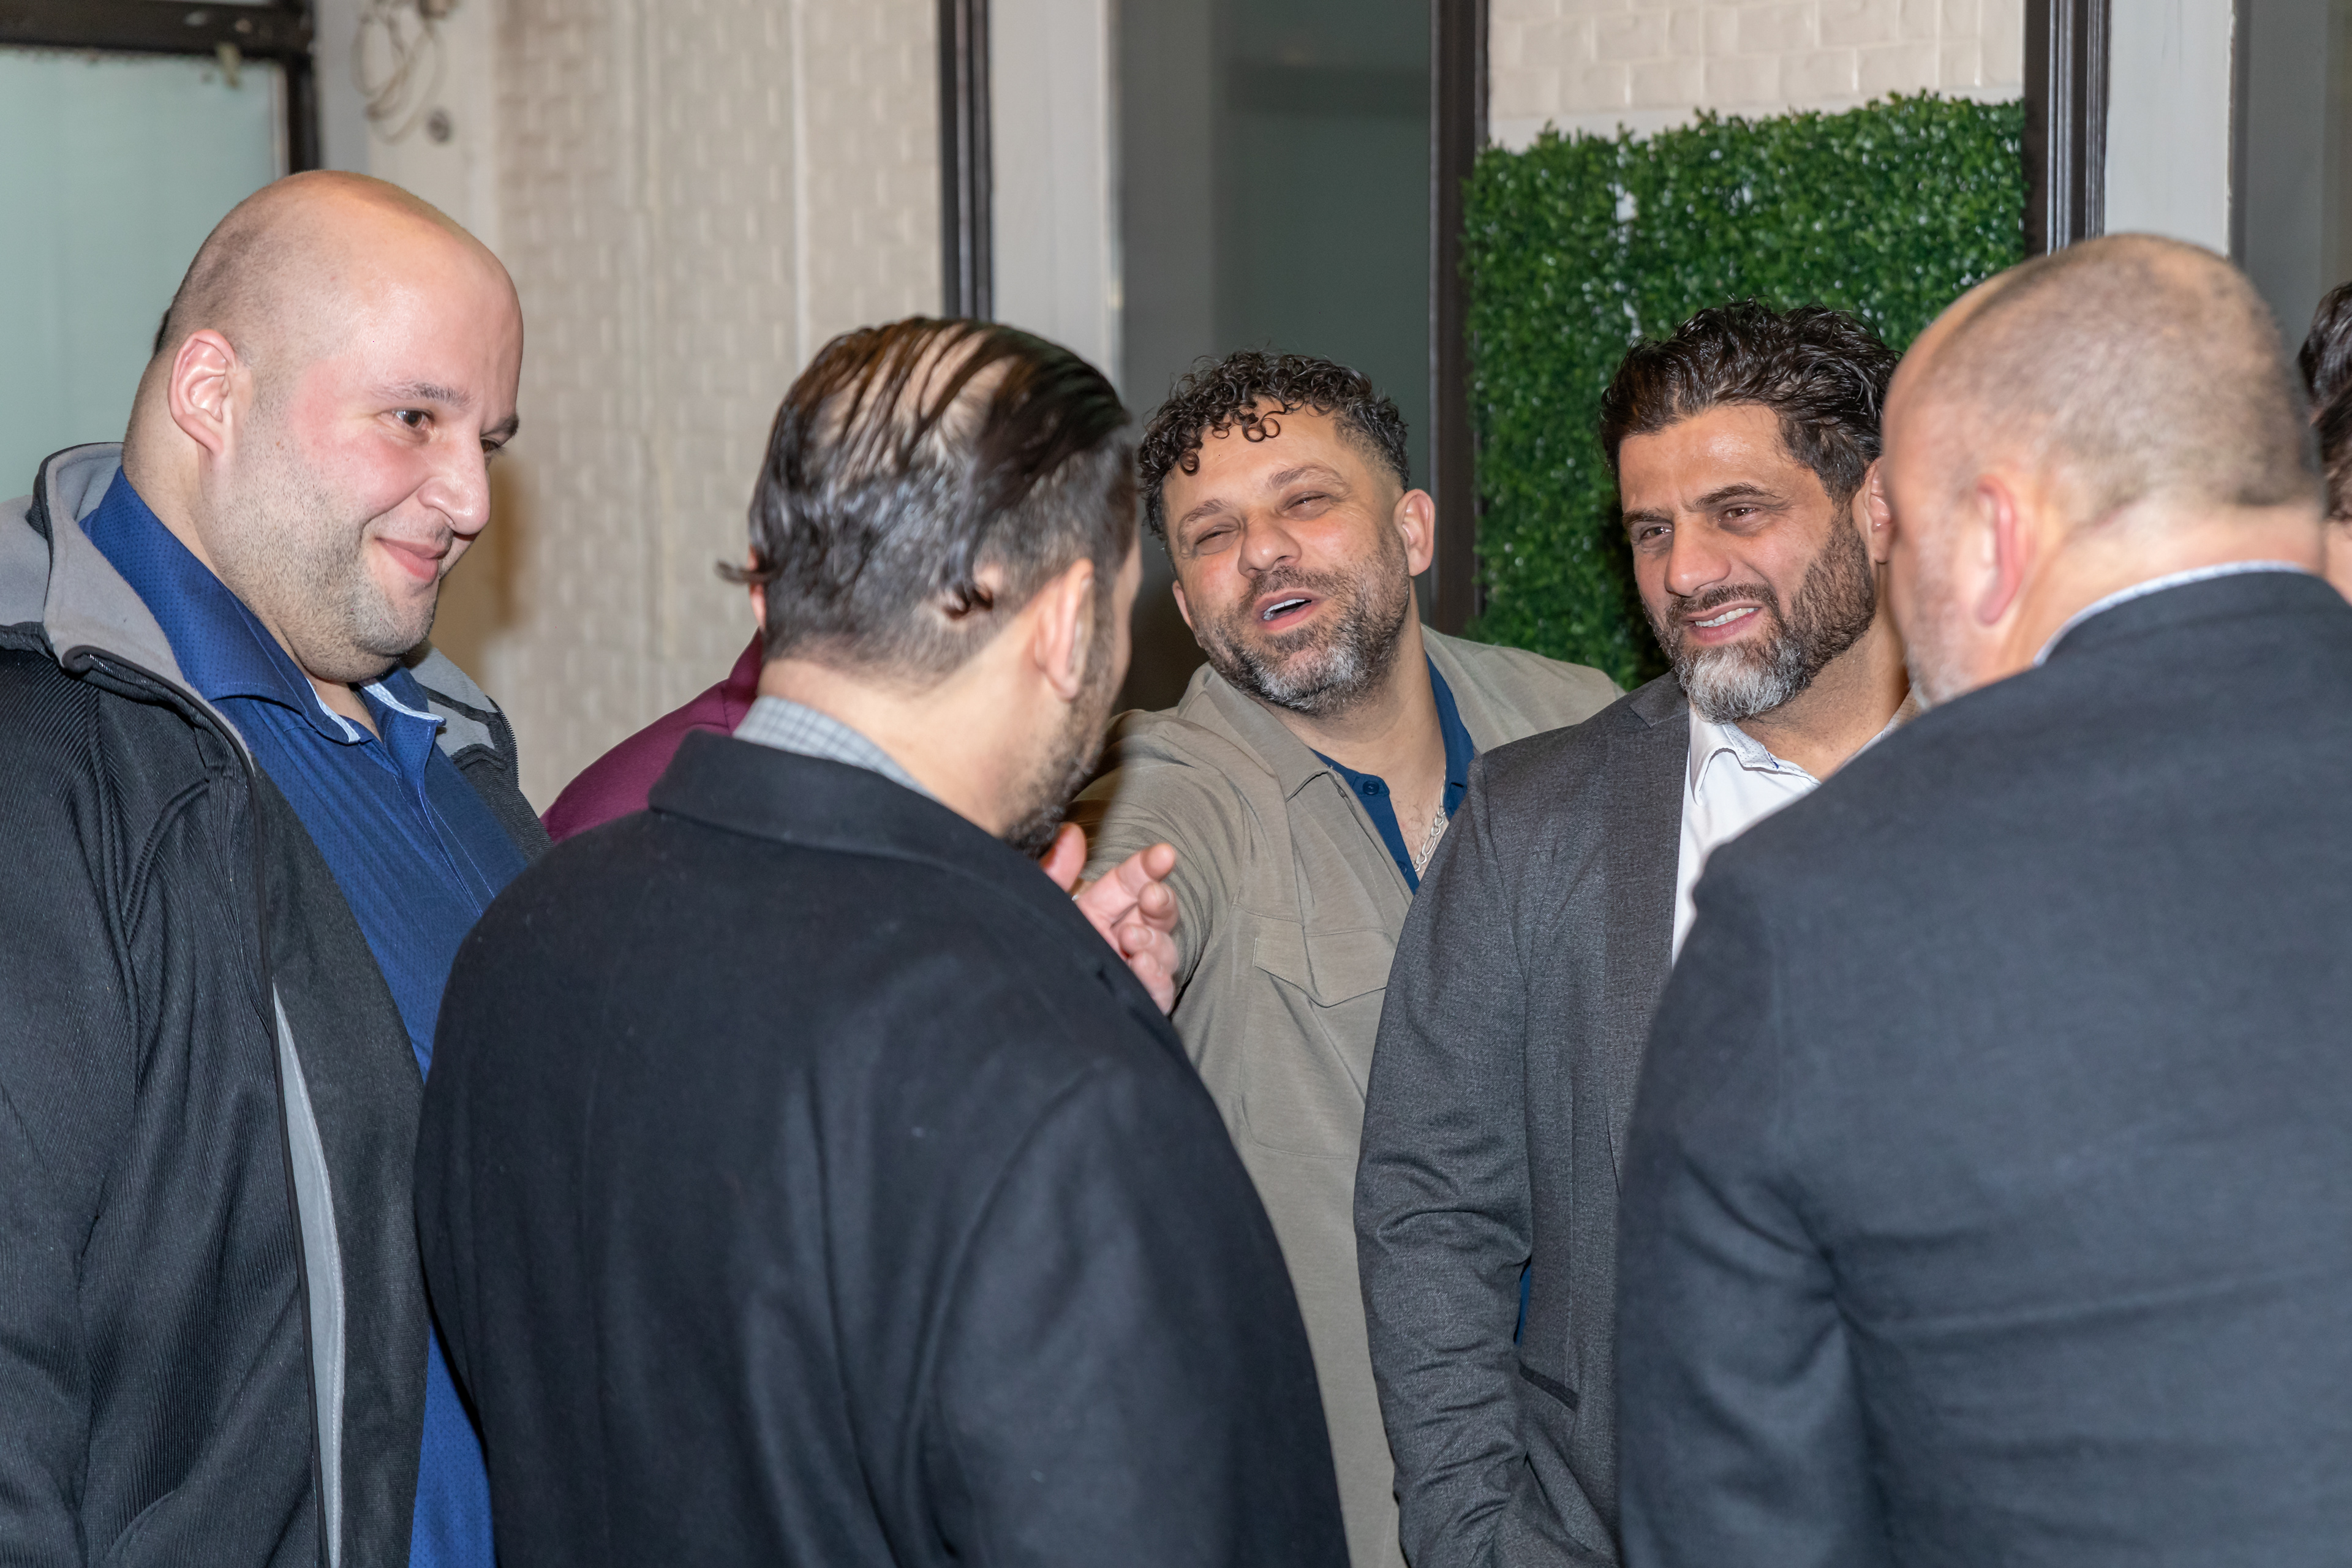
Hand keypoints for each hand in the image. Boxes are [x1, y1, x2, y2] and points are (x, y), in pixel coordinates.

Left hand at [1036, 823, 1180, 1013]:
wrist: (1015, 1011)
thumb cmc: (1025, 953)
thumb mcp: (1038, 907)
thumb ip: (1054, 872)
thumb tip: (1070, 833)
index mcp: (1096, 911)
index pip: (1131, 882)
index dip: (1149, 866)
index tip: (1164, 855)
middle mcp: (1118, 939)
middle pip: (1157, 914)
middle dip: (1160, 901)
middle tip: (1151, 895)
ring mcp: (1129, 972)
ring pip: (1164, 951)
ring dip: (1155, 940)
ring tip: (1132, 937)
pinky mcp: (1134, 1004)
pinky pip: (1158, 991)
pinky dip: (1155, 977)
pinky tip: (1141, 964)